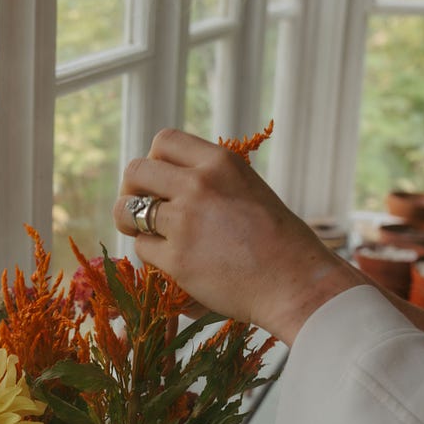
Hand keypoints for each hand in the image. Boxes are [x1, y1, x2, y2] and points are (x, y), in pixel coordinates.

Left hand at [113, 129, 366, 344]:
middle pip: (136, 171)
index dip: (154, 161)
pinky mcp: (178, 260)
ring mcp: (186, 222)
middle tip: (139, 208)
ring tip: (144, 233)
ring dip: (129, 222)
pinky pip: (143, 249)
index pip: (163, 141)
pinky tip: (172, 263)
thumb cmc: (278, 241)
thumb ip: (211, 180)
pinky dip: (152, 257)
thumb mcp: (248, 188)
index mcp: (220, 162)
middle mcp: (199, 185)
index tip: (158, 181)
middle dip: (131, 189)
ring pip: (127, 211)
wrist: (295, 282)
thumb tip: (170, 181)